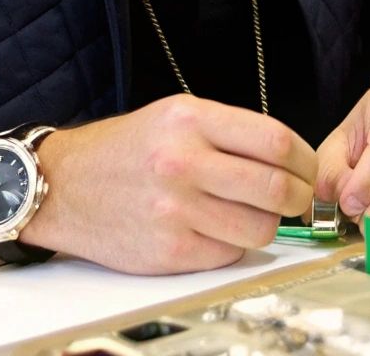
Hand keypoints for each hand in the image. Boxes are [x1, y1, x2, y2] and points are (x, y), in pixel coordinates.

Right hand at [22, 94, 314, 272]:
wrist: (62, 185)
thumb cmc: (124, 150)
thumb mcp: (175, 116)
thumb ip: (230, 132)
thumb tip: (291, 159)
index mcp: (190, 120)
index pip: (276, 142)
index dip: (306, 160)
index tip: (307, 169)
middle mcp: (183, 162)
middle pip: (276, 188)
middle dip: (299, 197)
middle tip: (296, 198)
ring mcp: (175, 210)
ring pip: (260, 228)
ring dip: (268, 224)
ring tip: (254, 214)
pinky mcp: (169, 249)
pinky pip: (229, 253)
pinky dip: (234, 244)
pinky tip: (218, 229)